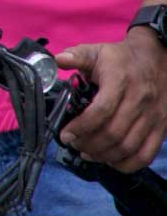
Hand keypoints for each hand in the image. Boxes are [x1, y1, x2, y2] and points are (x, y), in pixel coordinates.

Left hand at [59, 30, 166, 171]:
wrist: (157, 59)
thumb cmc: (121, 58)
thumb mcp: (97, 51)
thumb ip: (77, 56)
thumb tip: (58, 60)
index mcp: (120, 81)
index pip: (101, 110)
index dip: (81, 126)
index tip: (66, 134)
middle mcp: (139, 101)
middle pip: (113, 133)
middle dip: (89, 144)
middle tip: (74, 144)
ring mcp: (153, 117)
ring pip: (128, 147)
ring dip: (104, 155)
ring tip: (87, 153)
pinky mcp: (161, 128)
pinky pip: (146, 154)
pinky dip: (127, 164)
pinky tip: (111, 161)